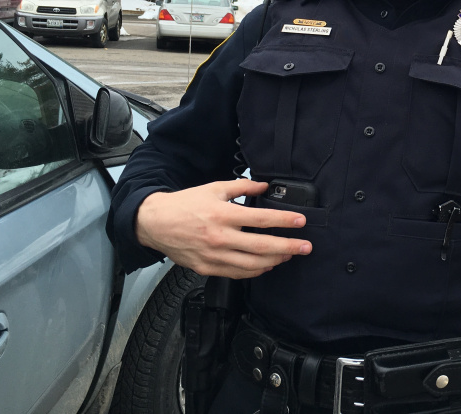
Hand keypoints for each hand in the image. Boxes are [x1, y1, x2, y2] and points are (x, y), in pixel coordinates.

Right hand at [135, 179, 312, 278]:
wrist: (155, 223)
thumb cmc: (184, 205)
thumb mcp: (214, 188)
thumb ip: (242, 187)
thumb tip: (264, 186)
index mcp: (222, 215)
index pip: (261, 219)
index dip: (284, 222)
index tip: (301, 222)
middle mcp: (220, 237)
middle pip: (261, 247)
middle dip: (288, 247)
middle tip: (306, 247)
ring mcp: (213, 256)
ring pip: (252, 265)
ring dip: (274, 261)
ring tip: (289, 255)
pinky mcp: (207, 268)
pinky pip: (237, 274)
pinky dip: (255, 271)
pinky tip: (266, 265)